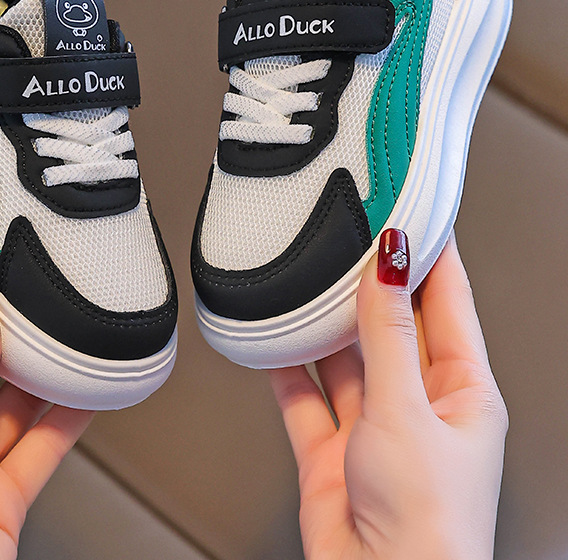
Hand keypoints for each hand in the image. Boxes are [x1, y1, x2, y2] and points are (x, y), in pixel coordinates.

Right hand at [270, 231, 507, 559]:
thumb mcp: (408, 410)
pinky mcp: (330, 448)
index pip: (449, 302)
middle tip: (346, 236)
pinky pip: (303, 394)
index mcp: (463, 392)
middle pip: (391, 324)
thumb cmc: (429, 526)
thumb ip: (388, 335)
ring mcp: (372, 425)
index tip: (412, 208)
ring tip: (305, 280)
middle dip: (368, 283)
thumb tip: (389, 266)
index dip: (430, 253)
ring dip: (323, 324)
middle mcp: (418, 404)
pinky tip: (273, 340)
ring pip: (344, 356)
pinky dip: (286, 367)